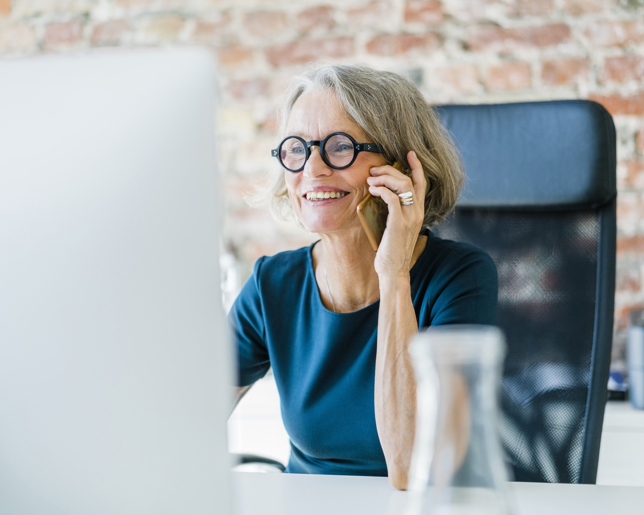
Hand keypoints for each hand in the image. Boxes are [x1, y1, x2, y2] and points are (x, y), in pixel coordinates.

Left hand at [367, 150, 425, 278]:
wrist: (394, 270)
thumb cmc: (392, 250)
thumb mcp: (396, 228)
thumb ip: (396, 212)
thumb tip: (383, 197)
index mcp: (418, 212)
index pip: (422, 183)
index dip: (417, 166)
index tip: (409, 154)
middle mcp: (417, 212)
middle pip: (409, 179)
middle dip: (390, 170)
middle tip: (374, 171)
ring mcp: (410, 217)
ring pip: (402, 185)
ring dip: (384, 178)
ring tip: (371, 180)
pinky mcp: (399, 223)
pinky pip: (392, 198)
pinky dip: (381, 190)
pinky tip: (372, 190)